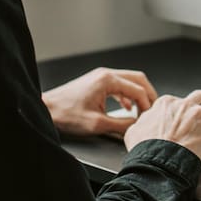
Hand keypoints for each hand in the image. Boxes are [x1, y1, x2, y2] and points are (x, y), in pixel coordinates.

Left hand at [42, 67, 158, 137]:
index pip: (138, 89)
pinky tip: (127, 108)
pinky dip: (127, 95)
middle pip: (137, 79)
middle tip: (153, 110)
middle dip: (148, 95)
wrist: (47, 109)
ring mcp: (100, 77)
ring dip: (138, 94)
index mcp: (107, 80)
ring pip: (129, 81)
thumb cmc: (67, 114)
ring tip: (142, 111)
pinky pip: (119, 85)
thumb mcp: (97, 124)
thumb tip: (137, 126)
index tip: (149, 118)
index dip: (148, 104)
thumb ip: (121, 124)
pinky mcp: (96, 83)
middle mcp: (105, 74)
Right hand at [123, 90, 200, 160]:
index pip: (177, 100)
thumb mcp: (135, 130)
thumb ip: (143, 122)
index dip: (179, 110)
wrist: (156, 162)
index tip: (179, 118)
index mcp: (167, 103)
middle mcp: (186, 106)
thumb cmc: (145, 148)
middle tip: (198, 116)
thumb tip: (144, 123)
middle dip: (199, 105)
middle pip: (198, 96)